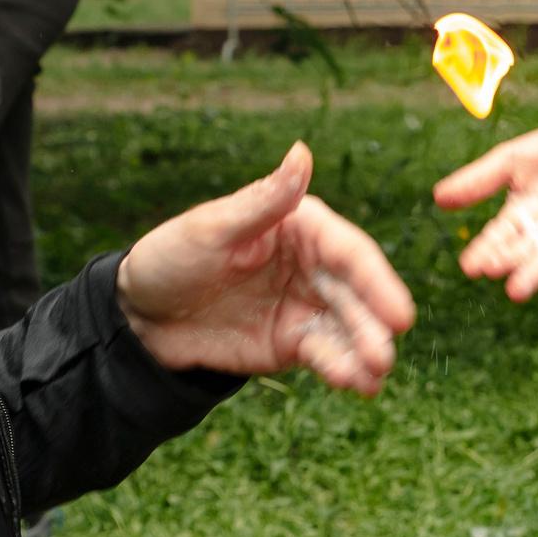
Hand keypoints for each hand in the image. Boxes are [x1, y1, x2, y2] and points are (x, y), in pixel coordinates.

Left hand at [115, 143, 416, 394]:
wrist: (139, 319)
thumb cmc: (171, 258)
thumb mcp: (211, 229)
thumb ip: (264, 200)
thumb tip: (302, 152)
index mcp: (302, 226)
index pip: (349, 253)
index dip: (376, 282)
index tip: (398, 315)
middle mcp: (314, 264)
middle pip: (356, 294)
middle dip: (374, 325)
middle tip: (385, 355)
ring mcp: (307, 305)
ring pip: (348, 327)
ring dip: (366, 350)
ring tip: (374, 377)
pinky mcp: (294, 341)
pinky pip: (326, 354)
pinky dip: (344, 369)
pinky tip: (358, 385)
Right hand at [434, 121, 537, 299]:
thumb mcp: (510, 161)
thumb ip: (479, 180)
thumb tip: (437, 197)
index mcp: (519, 216)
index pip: (498, 237)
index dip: (485, 251)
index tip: (469, 267)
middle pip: (521, 250)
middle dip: (506, 261)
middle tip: (490, 271)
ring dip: (532, 272)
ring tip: (516, 290)